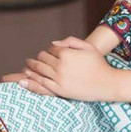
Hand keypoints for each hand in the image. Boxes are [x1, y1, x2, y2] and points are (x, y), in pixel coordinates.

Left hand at [2, 36, 120, 101]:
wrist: (107, 83)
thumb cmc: (98, 63)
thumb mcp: (87, 46)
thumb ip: (70, 41)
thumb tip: (53, 43)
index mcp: (66, 53)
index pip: (50, 49)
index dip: (49, 51)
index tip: (49, 53)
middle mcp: (60, 65)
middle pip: (42, 59)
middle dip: (38, 58)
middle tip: (33, 60)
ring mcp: (58, 78)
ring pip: (39, 71)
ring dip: (31, 68)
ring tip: (26, 67)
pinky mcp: (59, 90)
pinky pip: (41, 84)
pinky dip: (30, 81)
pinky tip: (23, 80)